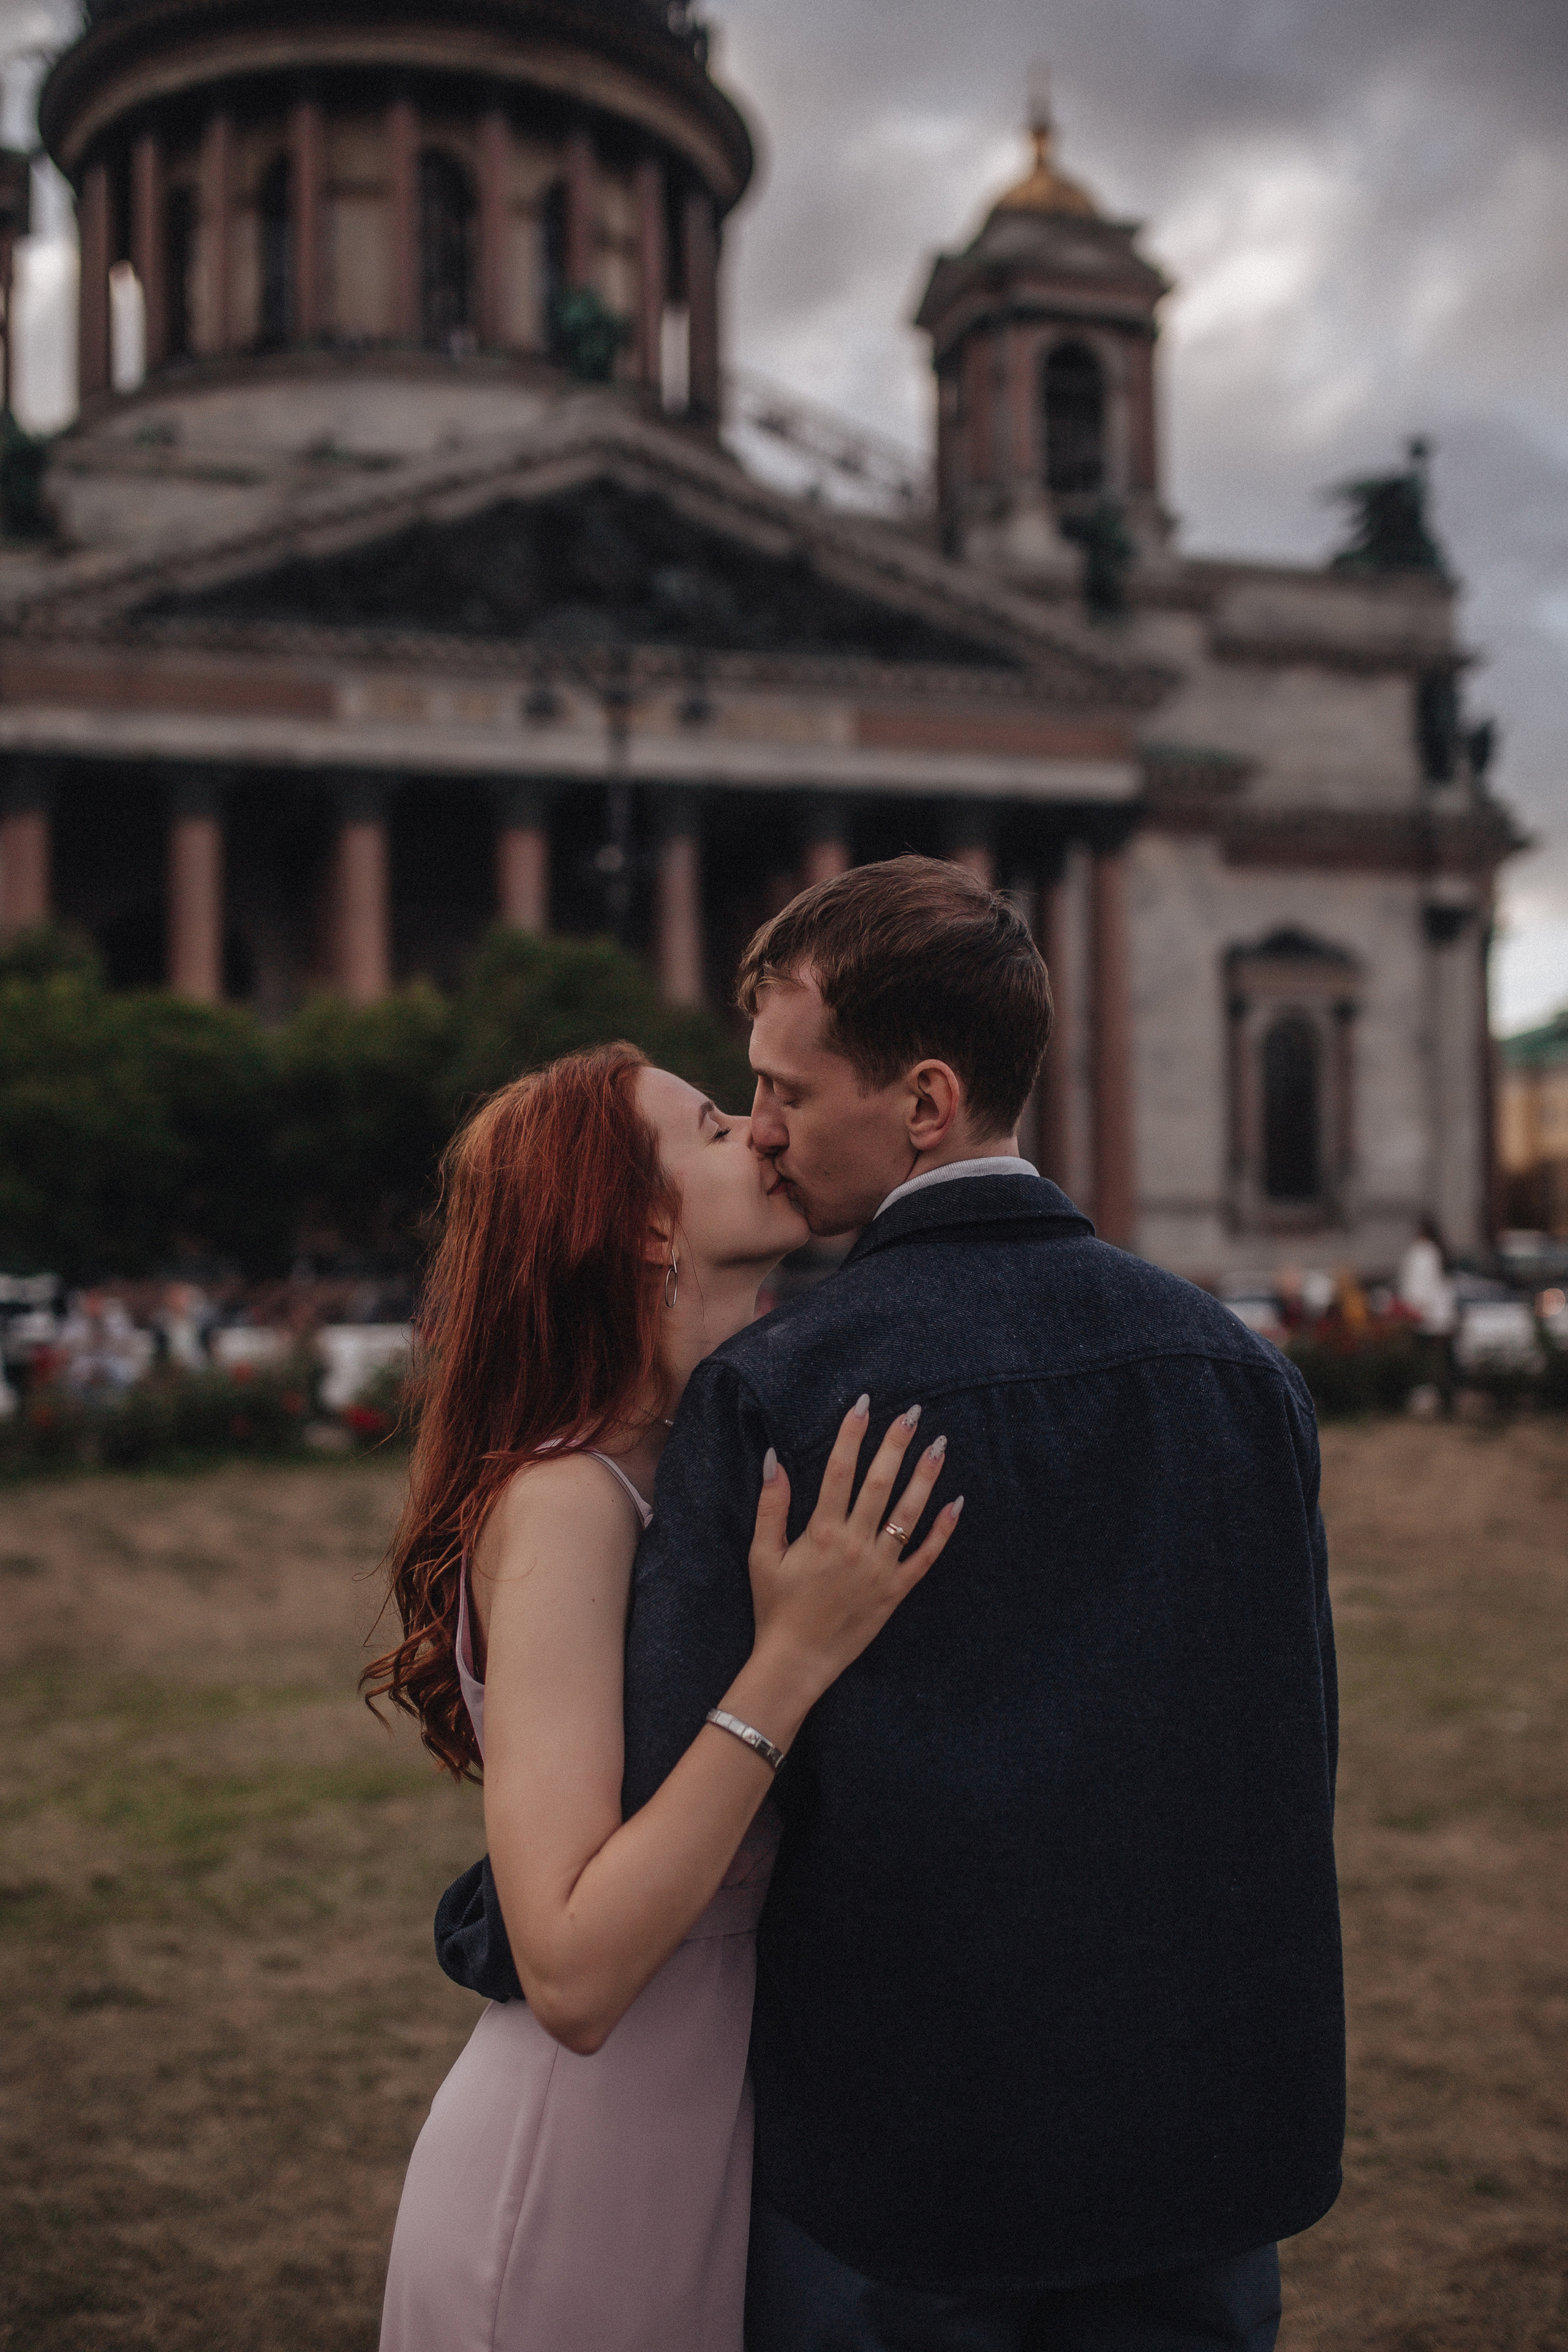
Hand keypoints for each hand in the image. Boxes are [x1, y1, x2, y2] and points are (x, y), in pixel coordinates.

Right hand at [746, 1397, 961, 1697]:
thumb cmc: (774, 1608)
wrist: (796, 1662)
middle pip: (879, 1484)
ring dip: (924, 1478)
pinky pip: (925, 1557)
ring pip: (908, 1514)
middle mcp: (855, 1546)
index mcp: (821, 1533)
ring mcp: (879, 1569)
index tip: (864, 1405)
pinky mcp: (895, 1591)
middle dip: (895, 1445)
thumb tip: (773, 1459)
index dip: (852, 1435)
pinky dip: (942, 1531)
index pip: (839, 1472)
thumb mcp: (762, 1555)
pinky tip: (957, 1503)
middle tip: (913, 1414)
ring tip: (939, 1445)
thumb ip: (770, 1506)